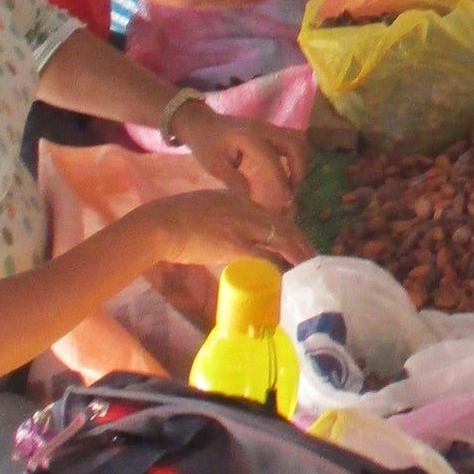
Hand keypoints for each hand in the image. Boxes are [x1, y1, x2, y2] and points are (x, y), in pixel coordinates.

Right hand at [144, 189, 316, 269]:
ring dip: (298, 253)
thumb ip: (223, 214)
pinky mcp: (235, 246)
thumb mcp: (207, 205)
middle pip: (283, 225)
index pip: (272, 215)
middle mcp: (246, 210)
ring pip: (280, 239)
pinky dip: (278, 265)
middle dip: (300, 241)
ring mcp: (242, 228)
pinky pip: (264, 256)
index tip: (295, 240)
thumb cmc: (175, 218)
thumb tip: (228, 229)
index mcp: (239, 200)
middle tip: (312, 256)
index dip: (287, 229)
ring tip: (309, 265)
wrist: (160, 224)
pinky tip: (288, 274)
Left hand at [174, 105, 309, 207]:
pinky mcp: (271, 130)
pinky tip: (289, 173)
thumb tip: (253, 200)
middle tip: (292, 193)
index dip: (281, 182)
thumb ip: (234, 181)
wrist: (200, 122)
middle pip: (295, 146)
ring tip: (293, 185)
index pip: (272, 161)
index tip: (284, 201)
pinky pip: (292, 140)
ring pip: (298, 141)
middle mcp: (264, 129)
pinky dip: (296, 157)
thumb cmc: (205, 144)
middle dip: (299, 171)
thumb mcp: (213, 165)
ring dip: (300, 163)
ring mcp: (270, 127)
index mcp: (249, 137)